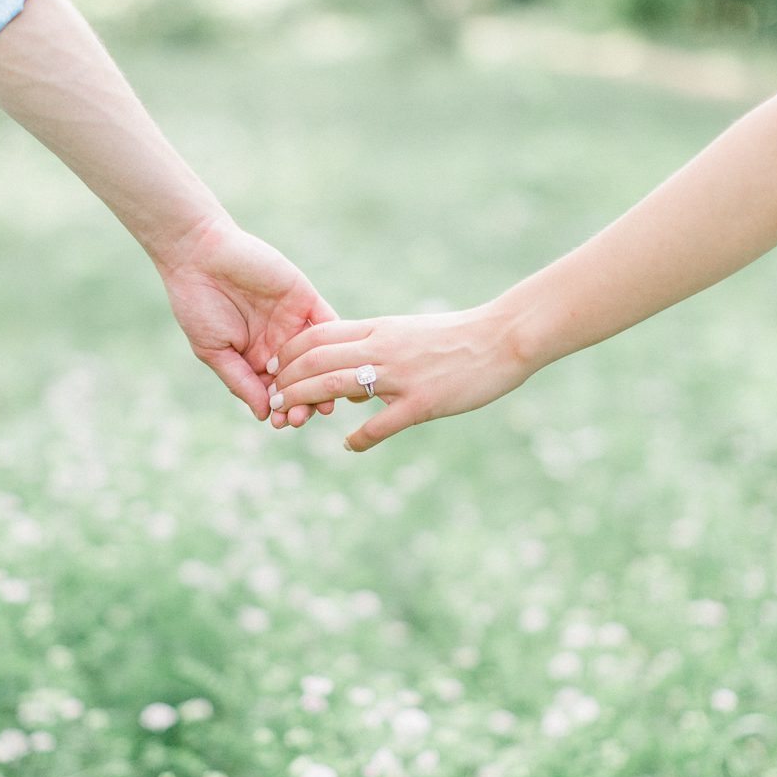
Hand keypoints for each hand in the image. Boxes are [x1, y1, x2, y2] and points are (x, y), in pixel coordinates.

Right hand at [158, 218, 337, 424]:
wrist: (200, 255)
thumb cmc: (198, 304)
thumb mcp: (214, 350)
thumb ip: (239, 381)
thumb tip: (262, 414)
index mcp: (254, 357)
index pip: (276, 390)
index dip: (281, 408)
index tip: (283, 424)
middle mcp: (278, 343)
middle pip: (301, 379)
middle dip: (304, 401)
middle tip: (303, 417)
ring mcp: (293, 321)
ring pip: (318, 357)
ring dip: (322, 380)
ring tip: (323, 403)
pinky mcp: (305, 299)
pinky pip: (328, 323)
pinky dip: (335, 344)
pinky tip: (337, 365)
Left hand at [267, 302, 531, 450]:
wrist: (503, 337)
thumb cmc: (457, 339)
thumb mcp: (408, 336)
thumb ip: (374, 356)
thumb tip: (346, 390)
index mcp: (379, 329)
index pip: (318, 335)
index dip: (289, 353)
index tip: (276, 370)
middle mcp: (383, 347)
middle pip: (317, 359)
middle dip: (287, 379)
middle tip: (274, 399)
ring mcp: (401, 375)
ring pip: (336, 385)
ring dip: (306, 402)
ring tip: (290, 418)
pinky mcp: (422, 402)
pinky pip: (380, 424)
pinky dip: (359, 438)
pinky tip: (349, 447)